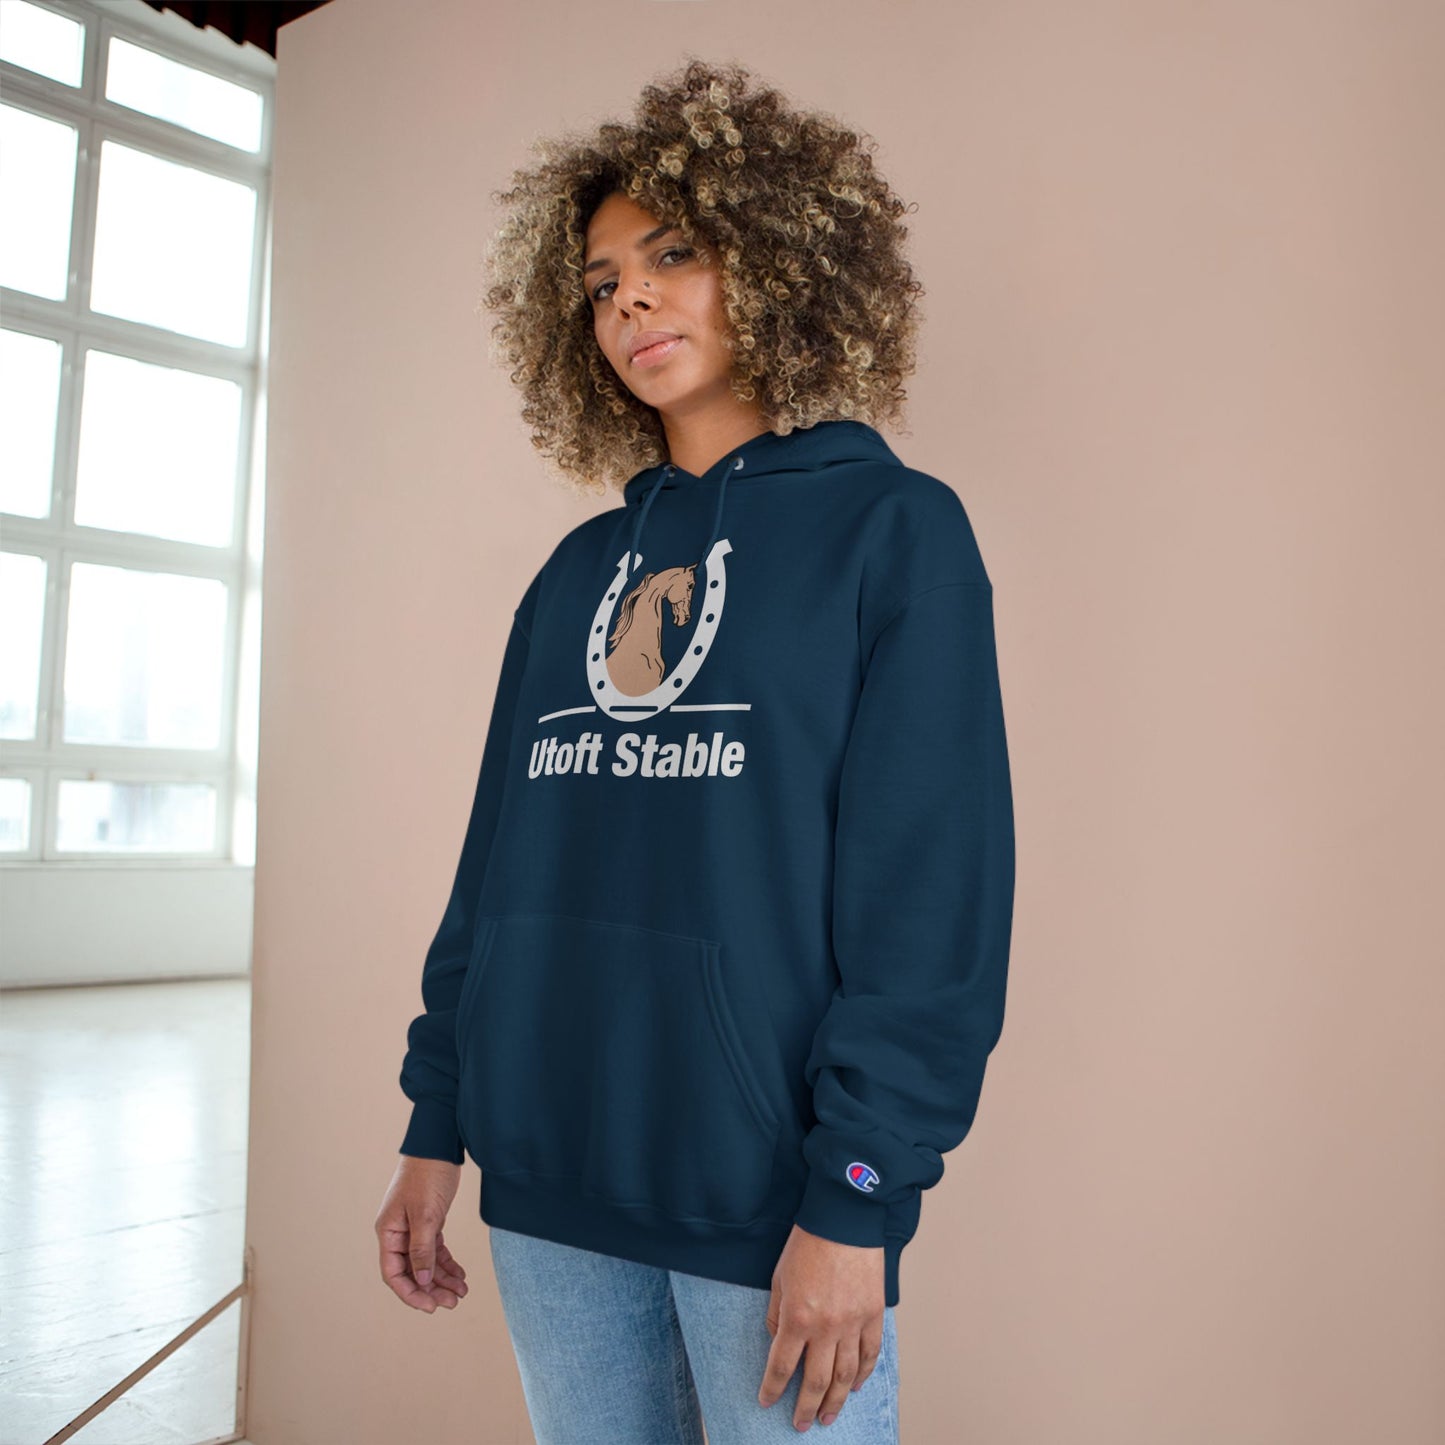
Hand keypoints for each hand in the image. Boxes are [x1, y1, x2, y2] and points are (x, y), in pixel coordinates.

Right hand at [375, 1156, 469, 1312]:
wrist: (439, 1143)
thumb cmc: (427, 1174)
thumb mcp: (425, 1214)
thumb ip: (422, 1249)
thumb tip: (422, 1282)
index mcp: (388, 1232)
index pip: (394, 1274)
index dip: (411, 1293)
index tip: (431, 1307)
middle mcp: (397, 1233)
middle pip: (412, 1272)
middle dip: (432, 1289)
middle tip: (454, 1302)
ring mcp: (413, 1227)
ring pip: (426, 1263)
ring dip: (442, 1279)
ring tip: (462, 1292)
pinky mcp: (429, 1221)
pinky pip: (435, 1249)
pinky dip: (447, 1263)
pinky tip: (460, 1274)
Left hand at [758, 1224, 885, 1430]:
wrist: (843, 1218)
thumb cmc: (807, 1243)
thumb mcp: (779, 1277)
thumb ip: (777, 1314)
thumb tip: (779, 1341)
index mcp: (797, 1318)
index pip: (781, 1366)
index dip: (772, 1388)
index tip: (766, 1402)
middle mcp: (826, 1328)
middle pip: (815, 1381)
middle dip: (805, 1407)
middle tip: (801, 1425)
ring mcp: (852, 1324)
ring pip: (845, 1376)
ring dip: (835, 1400)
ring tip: (828, 1417)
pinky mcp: (873, 1315)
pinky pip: (869, 1354)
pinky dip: (863, 1374)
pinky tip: (855, 1387)